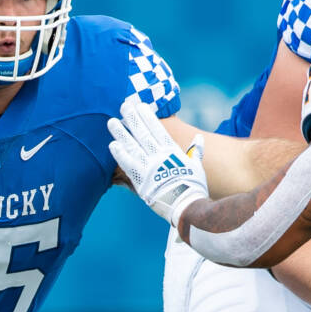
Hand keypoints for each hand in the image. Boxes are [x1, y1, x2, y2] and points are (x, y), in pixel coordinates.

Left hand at [106, 98, 206, 231]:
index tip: (140, 105)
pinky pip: (127, 164)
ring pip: (132, 146)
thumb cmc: (194, 188)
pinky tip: (112, 144)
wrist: (187, 205)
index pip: (157, 129)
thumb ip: (195, 151)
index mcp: (172, 151)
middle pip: (142, 133)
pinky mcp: (140, 179)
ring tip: (111, 121)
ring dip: (121, 133)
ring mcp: (149, 166)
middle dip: (132, 118)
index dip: (147, 117)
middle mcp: (159, 155)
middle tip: (124, 106)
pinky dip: (120, 154)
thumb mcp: (197, 166)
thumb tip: (198, 139)